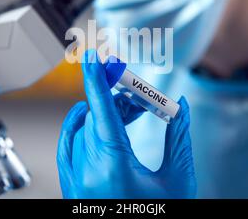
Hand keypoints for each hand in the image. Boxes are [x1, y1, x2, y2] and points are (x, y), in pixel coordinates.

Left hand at [57, 50, 195, 198]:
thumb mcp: (177, 180)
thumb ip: (179, 138)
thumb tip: (180, 107)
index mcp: (115, 167)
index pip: (102, 111)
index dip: (97, 80)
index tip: (92, 57)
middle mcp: (89, 173)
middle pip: (97, 118)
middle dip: (118, 100)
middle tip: (139, 96)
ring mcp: (76, 183)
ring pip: (83, 130)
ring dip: (104, 115)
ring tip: (129, 113)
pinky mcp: (72, 188)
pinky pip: (67, 147)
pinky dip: (77, 128)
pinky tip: (88, 117)